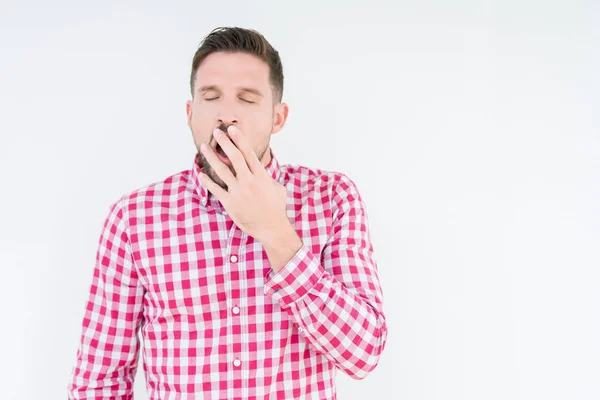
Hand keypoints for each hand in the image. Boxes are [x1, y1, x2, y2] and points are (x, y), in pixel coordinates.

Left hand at [198, 125, 291, 243]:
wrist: (271, 228)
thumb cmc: (276, 208)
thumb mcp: (277, 188)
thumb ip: (267, 176)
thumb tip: (260, 168)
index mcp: (261, 176)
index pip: (248, 153)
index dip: (239, 139)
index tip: (231, 129)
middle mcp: (249, 182)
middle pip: (234, 157)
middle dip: (224, 142)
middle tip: (216, 131)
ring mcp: (238, 192)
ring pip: (221, 170)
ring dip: (211, 156)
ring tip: (204, 147)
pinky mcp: (230, 203)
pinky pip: (215, 189)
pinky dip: (207, 180)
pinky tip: (200, 172)